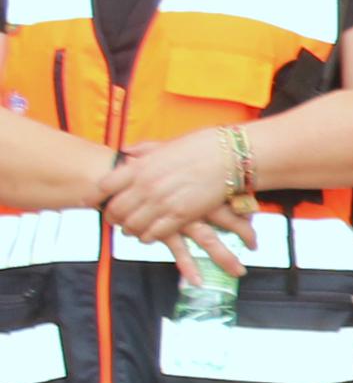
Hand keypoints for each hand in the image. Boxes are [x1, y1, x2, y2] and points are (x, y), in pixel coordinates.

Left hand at [95, 132, 255, 280]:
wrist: (229, 157)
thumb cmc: (199, 147)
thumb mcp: (165, 145)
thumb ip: (142, 150)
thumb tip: (126, 152)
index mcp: (139, 167)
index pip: (104, 186)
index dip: (96, 196)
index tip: (92, 200)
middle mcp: (146, 186)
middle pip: (116, 210)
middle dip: (113, 217)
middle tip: (115, 220)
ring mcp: (162, 202)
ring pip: (133, 225)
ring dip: (130, 229)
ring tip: (132, 229)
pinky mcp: (181, 216)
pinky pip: (155, 233)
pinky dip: (149, 237)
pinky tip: (150, 235)